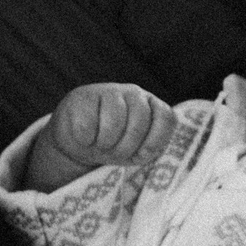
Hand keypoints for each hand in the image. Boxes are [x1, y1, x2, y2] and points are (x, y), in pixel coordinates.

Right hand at [31, 83, 176, 190]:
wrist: (79, 140)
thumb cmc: (114, 145)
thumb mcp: (137, 151)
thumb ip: (150, 147)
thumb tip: (148, 150)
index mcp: (152, 106)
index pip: (166, 118)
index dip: (154, 141)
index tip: (142, 154)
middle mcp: (135, 94)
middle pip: (139, 123)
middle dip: (126, 147)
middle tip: (115, 153)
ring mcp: (109, 91)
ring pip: (113, 123)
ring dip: (106, 144)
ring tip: (100, 145)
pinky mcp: (83, 96)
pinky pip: (88, 125)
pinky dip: (86, 139)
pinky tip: (85, 137)